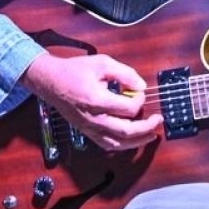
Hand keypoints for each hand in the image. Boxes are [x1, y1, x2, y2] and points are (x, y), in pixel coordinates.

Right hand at [20, 51, 162, 151]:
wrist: (50, 81)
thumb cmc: (74, 71)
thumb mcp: (102, 63)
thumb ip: (125, 73)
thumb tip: (141, 85)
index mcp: (97, 100)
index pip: (128, 108)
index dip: (140, 100)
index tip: (139, 91)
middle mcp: (93, 118)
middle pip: (126, 131)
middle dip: (146, 127)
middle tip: (158, 119)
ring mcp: (89, 127)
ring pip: (117, 143)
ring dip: (138, 141)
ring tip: (151, 135)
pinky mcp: (86, 131)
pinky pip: (107, 144)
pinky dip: (122, 145)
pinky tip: (133, 140)